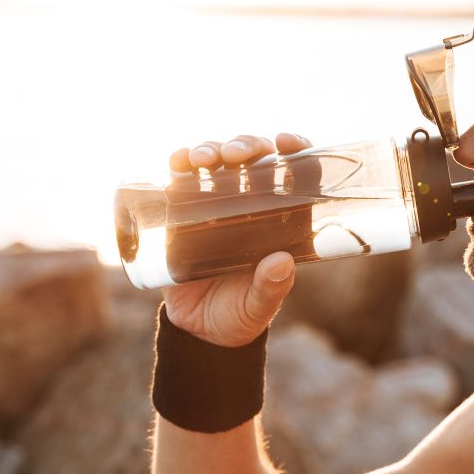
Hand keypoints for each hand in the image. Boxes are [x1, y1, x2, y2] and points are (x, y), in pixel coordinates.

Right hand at [161, 133, 312, 346]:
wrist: (198, 331)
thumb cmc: (239, 315)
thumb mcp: (258, 307)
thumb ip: (270, 290)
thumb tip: (282, 263)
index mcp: (279, 219)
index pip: (293, 171)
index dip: (295, 149)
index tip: (286, 142)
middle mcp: (249, 203)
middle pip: (252, 157)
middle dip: (246, 145)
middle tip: (238, 155)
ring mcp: (214, 204)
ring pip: (216, 160)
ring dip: (211, 149)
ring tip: (204, 159)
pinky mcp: (181, 212)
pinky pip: (180, 178)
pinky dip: (179, 162)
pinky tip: (178, 161)